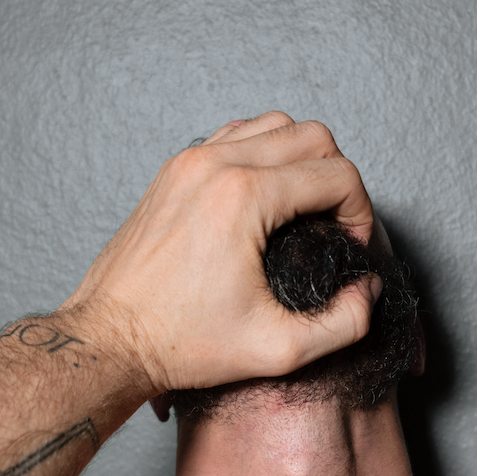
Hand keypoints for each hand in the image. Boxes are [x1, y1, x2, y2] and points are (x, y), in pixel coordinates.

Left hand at [59, 111, 380, 395]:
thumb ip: (343, 324)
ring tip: (305, 211)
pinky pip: (236, 136)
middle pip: (313, 136)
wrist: (110, 340)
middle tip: (336, 227)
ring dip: (303, 161)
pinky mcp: (174, 170)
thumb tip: (366, 290)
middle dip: (339, 180)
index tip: (351, 249)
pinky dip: (264, 155)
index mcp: (243, 199)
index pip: (338, 175)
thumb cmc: (181, 344)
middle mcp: (215, 165)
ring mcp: (190, 162)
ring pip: (275, 125)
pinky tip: (267, 200)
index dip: (362, 214)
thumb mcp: (277, 350)